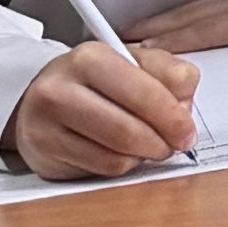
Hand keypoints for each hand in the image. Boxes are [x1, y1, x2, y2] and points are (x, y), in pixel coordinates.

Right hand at [9, 40, 201, 178]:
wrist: (40, 98)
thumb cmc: (94, 82)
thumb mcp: (134, 62)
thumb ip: (169, 75)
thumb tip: (184, 108)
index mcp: (90, 57)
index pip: (145, 91)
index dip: (175, 117)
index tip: (187, 131)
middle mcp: (61, 88)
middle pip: (129, 129)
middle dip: (162, 142)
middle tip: (175, 144)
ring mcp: (46, 122)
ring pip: (117, 154)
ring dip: (144, 155)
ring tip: (148, 145)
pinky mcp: (44, 151)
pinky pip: (102, 169)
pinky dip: (123, 165)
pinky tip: (122, 152)